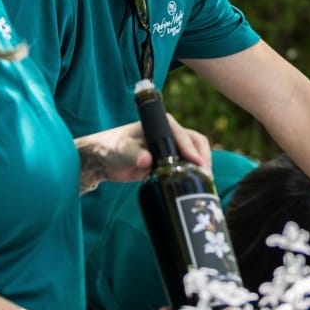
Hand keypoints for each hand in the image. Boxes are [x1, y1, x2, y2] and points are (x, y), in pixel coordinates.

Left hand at [76, 118, 210, 190]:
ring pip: (194, 153)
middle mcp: (169, 133)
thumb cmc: (111, 147)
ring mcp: (171, 147)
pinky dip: (193, 173)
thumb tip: (147, 161)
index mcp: (161, 124)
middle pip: (195, 141)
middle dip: (203, 157)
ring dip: (201, 166)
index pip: (182, 134)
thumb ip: (134, 154)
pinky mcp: (169, 161)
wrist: (104, 160)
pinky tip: (197, 184)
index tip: (197, 163)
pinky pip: (186, 165)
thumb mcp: (122, 149)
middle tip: (205, 175)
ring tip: (205, 182)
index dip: (191, 149)